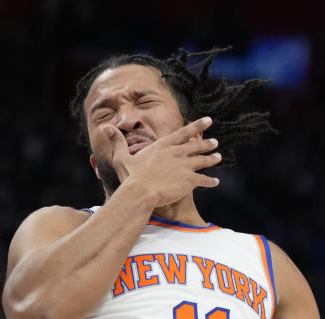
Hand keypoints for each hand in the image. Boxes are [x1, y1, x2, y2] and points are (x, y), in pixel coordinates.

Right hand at [105, 117, 221, 206]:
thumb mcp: (122, 157)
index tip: (208, 120)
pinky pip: (204, 180)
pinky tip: (216, 182)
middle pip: (196, 146)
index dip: (197, 125)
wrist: (141, 193)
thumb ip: (117, 141)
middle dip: (207, 144)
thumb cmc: (131, 176)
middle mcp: (177, 153)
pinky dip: (211, 181)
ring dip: (211, 159)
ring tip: (218, 157)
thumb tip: (106, 127)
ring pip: (203, 161)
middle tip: (215, 142)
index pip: (184, 132)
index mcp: (163, 145)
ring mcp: (185, 166)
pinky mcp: (190, 180)